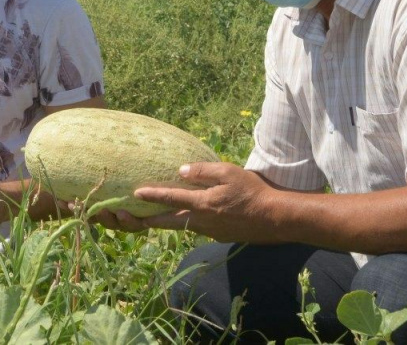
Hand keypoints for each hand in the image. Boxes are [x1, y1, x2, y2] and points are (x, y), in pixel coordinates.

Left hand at [127, 162, 281, 242]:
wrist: (276, 218)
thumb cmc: (253, 191)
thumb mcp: (228, 172)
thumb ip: (202, 171)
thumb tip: (180, 171)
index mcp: (203, 204)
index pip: (171, 198)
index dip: (152, 195)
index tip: (135, 193)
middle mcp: (202, 221)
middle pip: (168, 222)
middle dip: (147, 220)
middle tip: (129, 219)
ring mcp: (211, 231)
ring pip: (182, 226)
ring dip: (166, 222)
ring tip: (151, 217)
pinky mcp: (220, 235)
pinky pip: (197, 228)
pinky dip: (186, 223)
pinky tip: (186, 216)